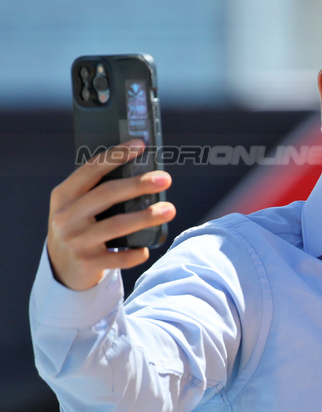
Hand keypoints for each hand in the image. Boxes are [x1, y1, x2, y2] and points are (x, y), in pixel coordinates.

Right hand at [47, 139, 174, 290]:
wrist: (62, 266)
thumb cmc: (80, 226)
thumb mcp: (78, 206)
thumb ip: (100, 189)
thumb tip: (145, 170)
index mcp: (64, 195)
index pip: (91, 169)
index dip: (116, 155)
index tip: (140, 144)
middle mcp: (65, 216)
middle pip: (106, 194)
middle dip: (138, 185)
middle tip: (165, 179)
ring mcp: (75, 241)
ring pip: (116, 225)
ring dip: (146, 217)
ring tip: (169, 210)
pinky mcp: (87, 262)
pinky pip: (119, 257)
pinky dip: (136, 253)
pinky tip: (145, 248)